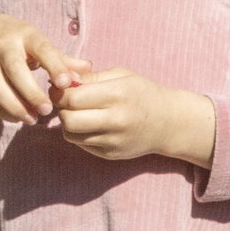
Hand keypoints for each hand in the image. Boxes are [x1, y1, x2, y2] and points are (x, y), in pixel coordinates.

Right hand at [0, 13, 63, 124]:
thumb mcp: (36, 42)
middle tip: (48, 111)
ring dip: (14, 107)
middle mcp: (3, 44)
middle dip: (31, 93)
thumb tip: (88, 69)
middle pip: (15, 70)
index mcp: (25, 34)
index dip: (55, 66)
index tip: (67, 84)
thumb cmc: (14, 41)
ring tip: (32, 119)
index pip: (42, 49)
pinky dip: (0, 110)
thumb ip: (61, 58)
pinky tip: (15, 117)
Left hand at [50, 66, 216, 169]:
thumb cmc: (142, 93)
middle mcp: (115, 120)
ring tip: (78, 112)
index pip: (72, 97)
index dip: (60, 91)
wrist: (169, 123)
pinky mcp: (110, 154)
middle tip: (67, 101)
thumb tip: (61, 79)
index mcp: (117, 95)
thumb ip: (90, 77)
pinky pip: (81, 144)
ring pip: (70, 134)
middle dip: (61, 108)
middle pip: (68, 119)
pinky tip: (90, 124)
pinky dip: (79, 134)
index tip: (61, 86)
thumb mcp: (120, 75)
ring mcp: (113, 141)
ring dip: (68, 122)